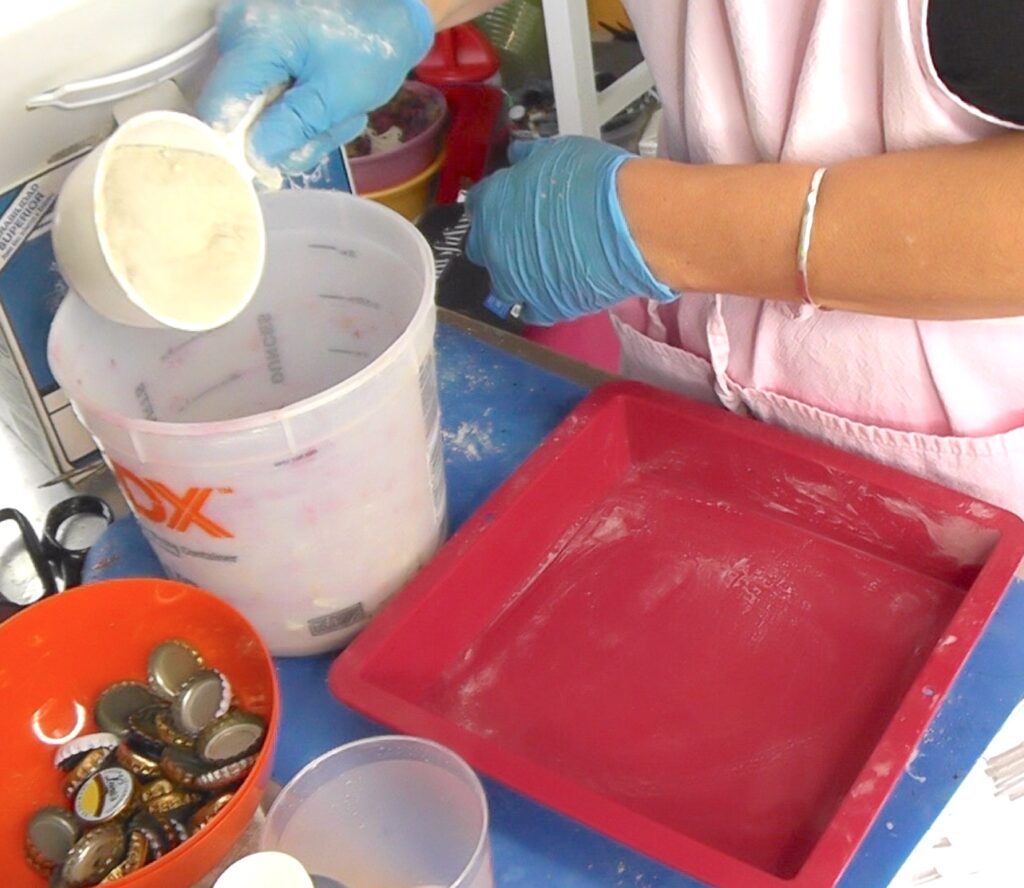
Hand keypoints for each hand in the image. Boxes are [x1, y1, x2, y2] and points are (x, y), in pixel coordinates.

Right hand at [196, 0, 434, 171]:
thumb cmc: (370, 48)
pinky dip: (296, 108)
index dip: (241, 148)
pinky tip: (323, 97)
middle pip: (238, 115)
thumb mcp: (337, 97)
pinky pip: (265, 97)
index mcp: (252, 39)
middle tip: (330, 123)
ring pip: (256, 113)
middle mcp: (234, 32)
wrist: (388, 12)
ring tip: (334, 109)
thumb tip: (255, 157)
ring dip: (299, 125)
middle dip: (287, 134)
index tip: (276, 163)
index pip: (218, 111)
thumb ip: (293, 128)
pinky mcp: (254, 47)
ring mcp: (243, 38)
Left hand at [465, 137, 674, 324]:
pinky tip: (555, 287)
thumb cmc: (594, 180)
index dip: (494, 202)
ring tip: (542, 264)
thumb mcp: (556, 152)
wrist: (629, 223)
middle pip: (480, 246)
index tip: (508, 203)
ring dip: (515, 274)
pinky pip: (530, 308)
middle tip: (523, 234)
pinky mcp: (542, 307)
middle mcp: (494, 245)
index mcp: (492, 203)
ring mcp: (515, 281)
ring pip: (502, 283)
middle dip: (497, 241)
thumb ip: (529, 158)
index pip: (478, 202)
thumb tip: (518, 156)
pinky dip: (538, 300)